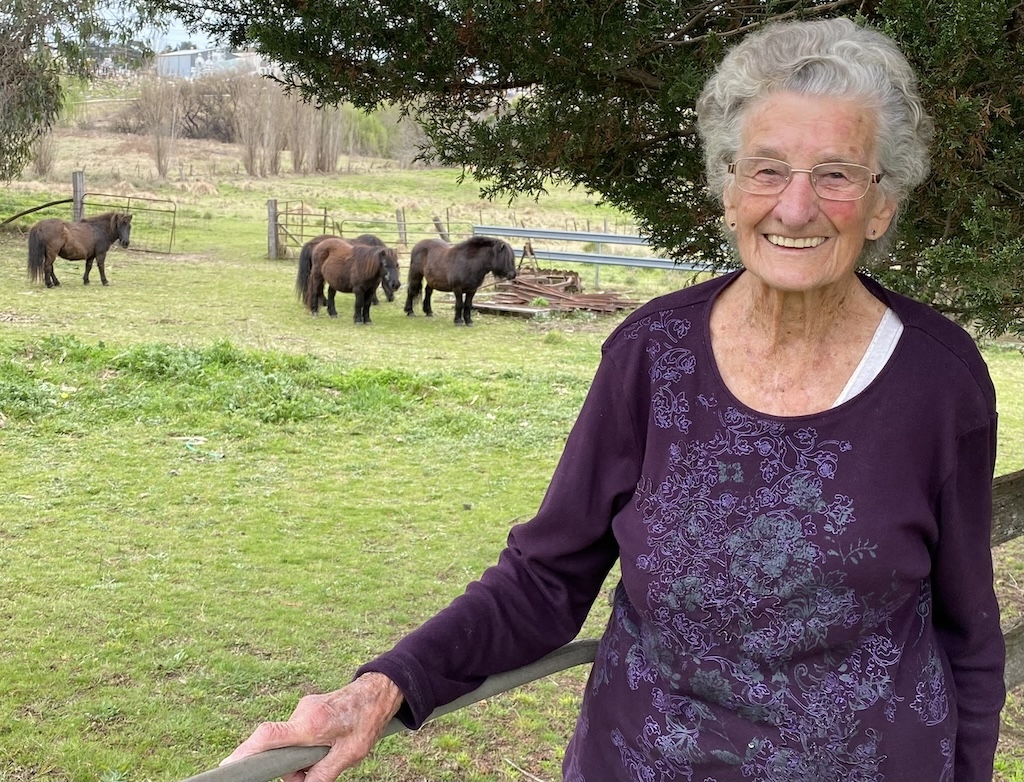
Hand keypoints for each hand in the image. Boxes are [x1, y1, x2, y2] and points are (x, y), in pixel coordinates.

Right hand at [220, 673, 403, 781]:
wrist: (378, 691)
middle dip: (290, 765)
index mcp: (310, 724)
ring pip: (288, 741)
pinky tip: (328, 743)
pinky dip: (305, 744)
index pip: (268, 736)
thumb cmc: (366, 721)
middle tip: (315, 769)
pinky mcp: (307, 707)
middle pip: (276, 745)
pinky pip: (296, 732)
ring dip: (301, 755)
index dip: (244, 751)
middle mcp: (301, 712)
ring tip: (330, 751)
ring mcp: (303, 707)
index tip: (226, 765)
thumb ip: (322, 774)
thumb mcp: (349, 755)